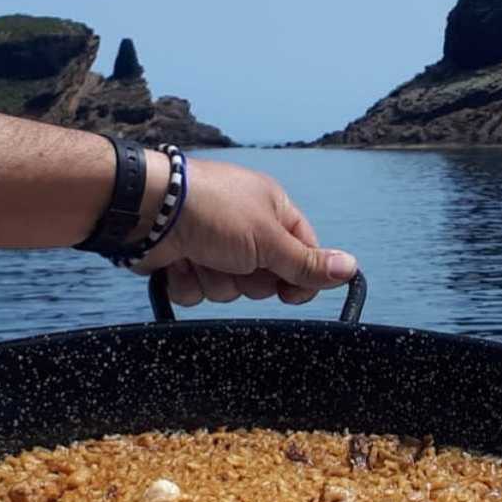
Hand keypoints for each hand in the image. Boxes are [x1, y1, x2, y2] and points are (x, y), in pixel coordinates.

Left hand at [137, 156, 356, 305]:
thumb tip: (351, 268)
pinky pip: (198, 292)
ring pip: (229, 290)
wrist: (149, 209)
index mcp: (273, 212)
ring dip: (215, 279)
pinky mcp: (184, 261)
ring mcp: (213, 245)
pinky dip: (188, 281)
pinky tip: (178, 261)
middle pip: (266, 279)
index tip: (291, 291)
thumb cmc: (214, 211)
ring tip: (200, 255)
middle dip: (248, 278)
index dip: (300, 277)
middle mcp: (245, 228)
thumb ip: (307, 262)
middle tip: (235, 259)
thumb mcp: (269, 239)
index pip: (304, 254)